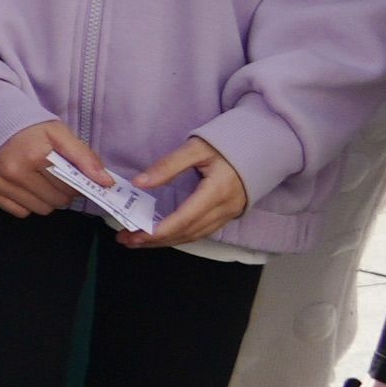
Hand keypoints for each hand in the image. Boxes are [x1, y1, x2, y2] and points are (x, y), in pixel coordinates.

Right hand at [0, 116, 118, 222]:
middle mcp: (15, 172)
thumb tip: (106, 183)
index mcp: (35, 156)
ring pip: (40, 210)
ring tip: (41, 182)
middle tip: (57, 178)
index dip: (76, 184)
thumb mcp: (59, 134)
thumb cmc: (30, 130)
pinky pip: (21, 212)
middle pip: (56, 201)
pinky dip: (27, 203)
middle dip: (63, 193)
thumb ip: (85, 157)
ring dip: (47, 200)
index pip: (69, 187)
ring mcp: (0, 183)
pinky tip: (25, 187)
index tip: (73, 175)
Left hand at [129, 135, 250, 248]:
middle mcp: (225, 208)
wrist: (259, 148)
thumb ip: (167, 165)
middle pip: (188, 232)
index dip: (160, 230)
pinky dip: (181, 236)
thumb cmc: (225, 145)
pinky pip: (203, 231)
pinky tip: (164, 236)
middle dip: (157, 240)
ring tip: (139, 241)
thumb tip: (140, 183)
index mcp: (217, 191)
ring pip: (195, 235)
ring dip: (167, 241)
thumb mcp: (195, 148)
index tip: (135, 235)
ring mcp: (229, 213)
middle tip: (127, 240)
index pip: (185, 218)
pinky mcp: (228, 214)